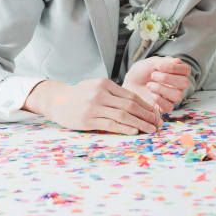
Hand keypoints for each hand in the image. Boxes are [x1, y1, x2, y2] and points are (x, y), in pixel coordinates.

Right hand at [26, 78, 162, 134]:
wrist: (56, 100)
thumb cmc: (79, 95)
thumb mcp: (96, 87)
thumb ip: (113, 93)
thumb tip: (137, 104)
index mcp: (105, 84)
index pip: (131, 95)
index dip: (146, 105)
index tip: (156, 113)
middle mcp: (101, 93)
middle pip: (131, 105)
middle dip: (148, 115)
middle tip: (159, 123)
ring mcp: (94, 106)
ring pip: (123, 115)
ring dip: (140, 123)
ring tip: (151, 129)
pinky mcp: (88, 119)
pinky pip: (110, 124)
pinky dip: (124, 128)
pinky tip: (135, 131)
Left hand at [123, 56, 191, 112]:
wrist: (127, 85)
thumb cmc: (139, 73)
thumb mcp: (149, 63)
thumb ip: (164, 61)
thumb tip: (178, 61)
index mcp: (176, 73)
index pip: (186, 70)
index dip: (174, 68)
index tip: (159, 66)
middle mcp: (177, 86)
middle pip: (185, 83)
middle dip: (168, 78)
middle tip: (153, 75)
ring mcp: (171, 98)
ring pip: (178, 95)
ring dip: (162, 89)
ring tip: (149, 85)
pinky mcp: (163, 108)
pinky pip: (169, 106)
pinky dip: (158, 99)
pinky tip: (150, 94)